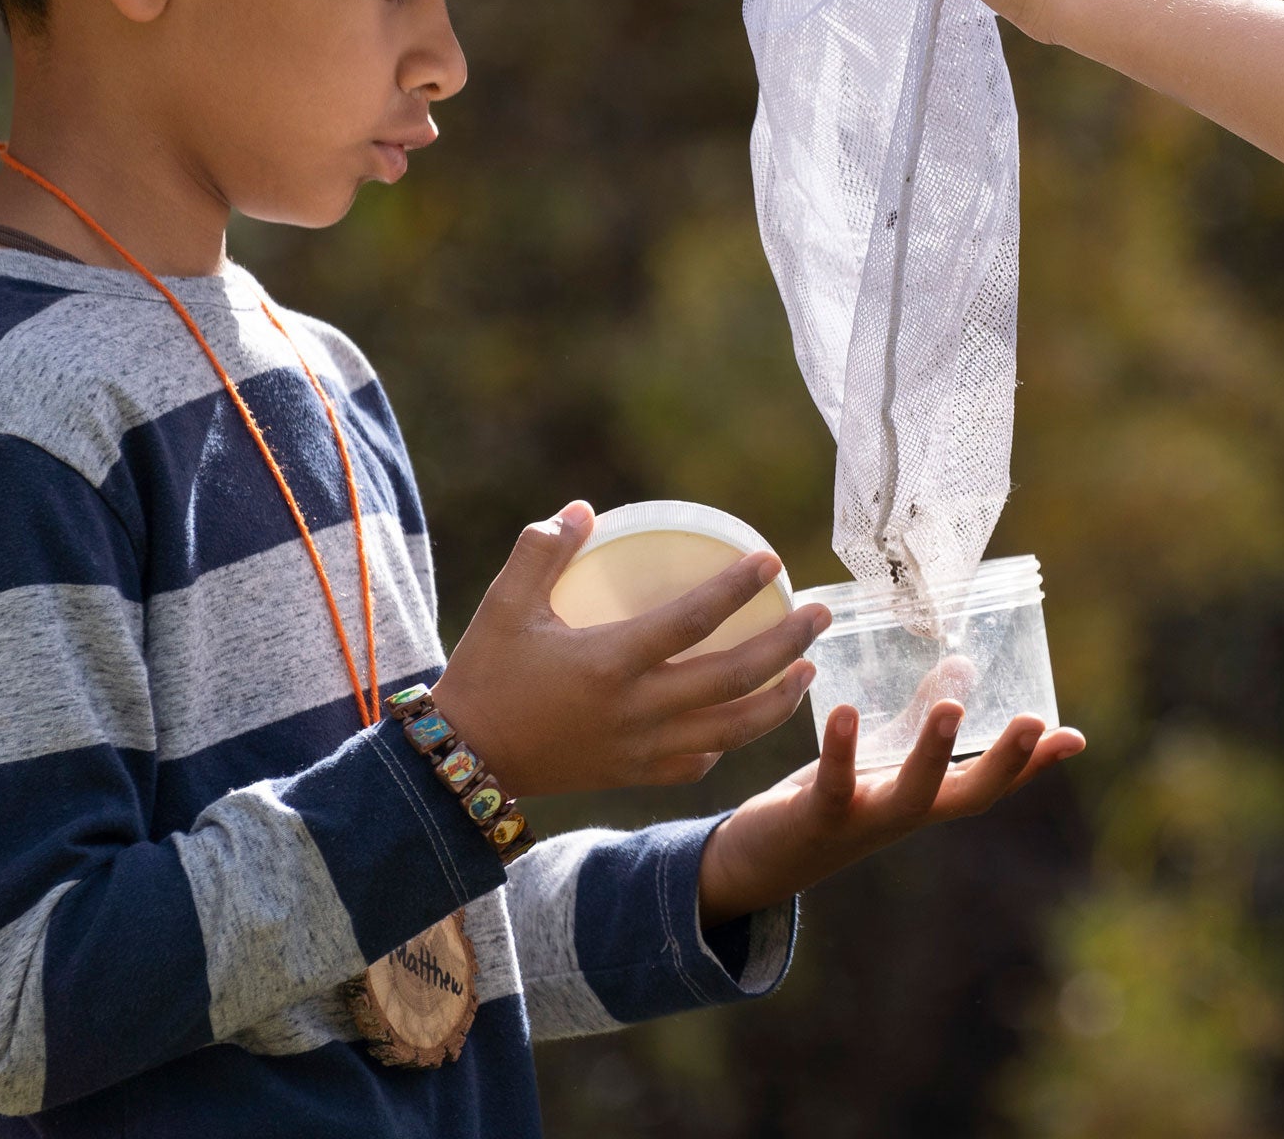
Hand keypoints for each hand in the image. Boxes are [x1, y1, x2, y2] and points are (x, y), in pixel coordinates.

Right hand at [428, 502, 829, 798]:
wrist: (463, 762)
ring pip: (732, 729)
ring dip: (779, 699)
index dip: (736, 589)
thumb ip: (541, 552)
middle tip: (820, 614)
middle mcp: (637, 708)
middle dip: (787, 644)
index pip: (691, 620)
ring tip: (809, 669)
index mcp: (609, 662)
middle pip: (733, 677)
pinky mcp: (635, 774)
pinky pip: (699, 761)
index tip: (770, 561)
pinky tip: (748, 719)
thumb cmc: (485, 676)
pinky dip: (731, 740)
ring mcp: (641, 748)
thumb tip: (583, 509)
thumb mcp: (504, 606)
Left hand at [694, 702, 1086, 924]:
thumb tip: (964, 665)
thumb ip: (918, 718)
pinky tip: (844, 711)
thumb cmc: (830, 800)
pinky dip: (840, 750)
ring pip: (911, 796)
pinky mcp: (817, 816)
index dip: (1034, 764)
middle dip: (1005, 764)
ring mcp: (864, 819)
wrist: (759, 861)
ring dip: (934, 756)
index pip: (991, 783)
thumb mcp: (881, 758)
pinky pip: (833, 784)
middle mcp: (905, 815)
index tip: (1074, 738)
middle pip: (967, 796)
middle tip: (1037, 726)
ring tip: (951, 710)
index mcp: (926, 799)